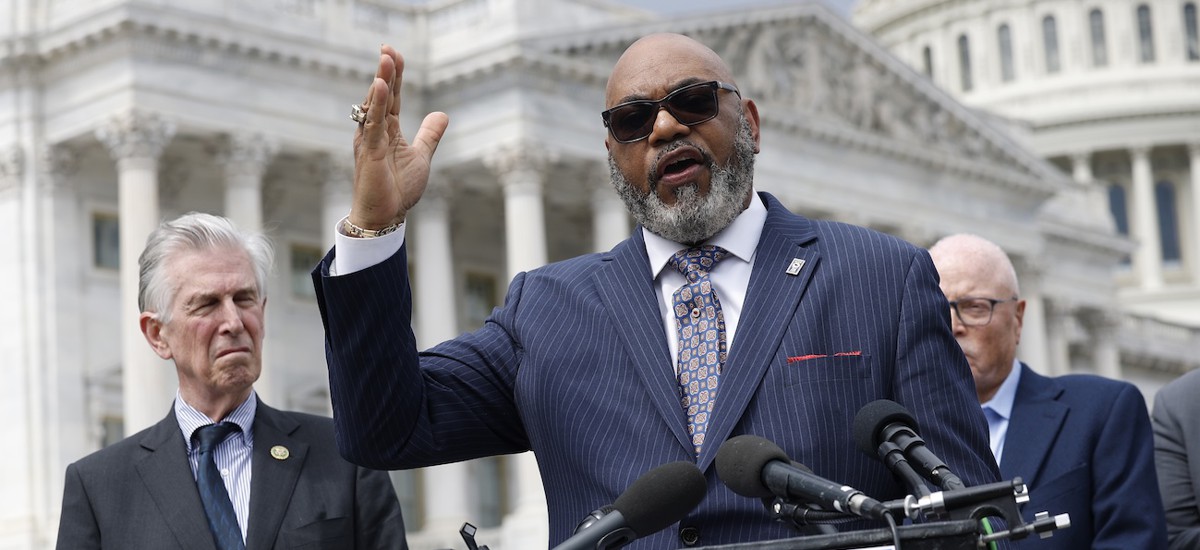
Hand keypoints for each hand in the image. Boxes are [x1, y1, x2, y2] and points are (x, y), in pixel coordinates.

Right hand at [350, 44, 448, 228]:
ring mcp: (370, 140)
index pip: (391, 97)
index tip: (394, 53)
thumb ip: (430, 135)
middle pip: (382, 95)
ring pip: (375, 105)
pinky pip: (372, 124)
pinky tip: (381, 87)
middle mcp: (375, 131)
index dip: (394, 75)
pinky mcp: (368, 152)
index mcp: (387, 130)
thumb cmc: (398, 189)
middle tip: (388, 48)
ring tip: (386, 58)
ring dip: (381, 81)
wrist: (385, 216)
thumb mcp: (421, 156)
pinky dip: (377, 105)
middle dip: (386, 71)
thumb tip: (443, 114)